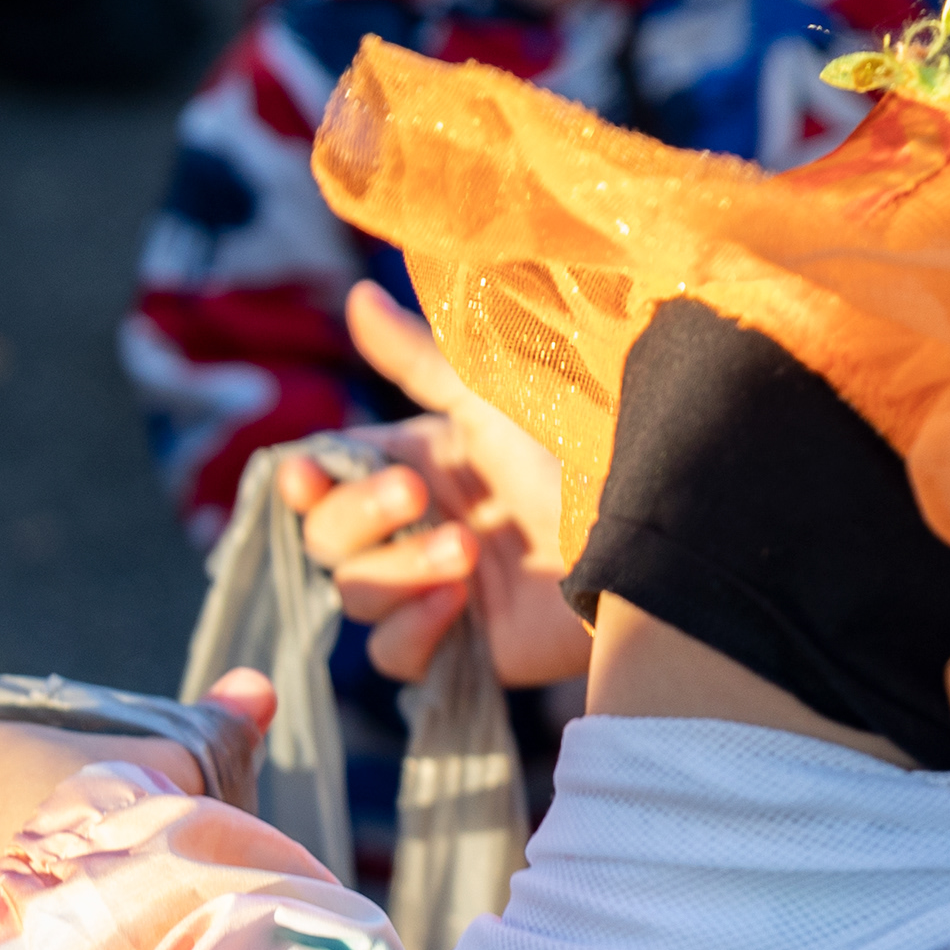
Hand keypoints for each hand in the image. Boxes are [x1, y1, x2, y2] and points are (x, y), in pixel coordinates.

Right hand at [277, 284, 588, 684]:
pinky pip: (392, 655)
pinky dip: (412, 631)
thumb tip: (355, 294)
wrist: (648, 535)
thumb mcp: (493, 398)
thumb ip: (416, 359)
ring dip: (398, 571)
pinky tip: (456, 604)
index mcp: (413, 467)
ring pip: (353, 595)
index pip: (321, 481)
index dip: (301, 481)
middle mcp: (413, 530)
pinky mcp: (459, 648)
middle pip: (325, 539)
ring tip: (469, 552)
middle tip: (416, 495)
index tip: (303, 474)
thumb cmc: (580, 453)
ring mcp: (433, 590)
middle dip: (359, 516)